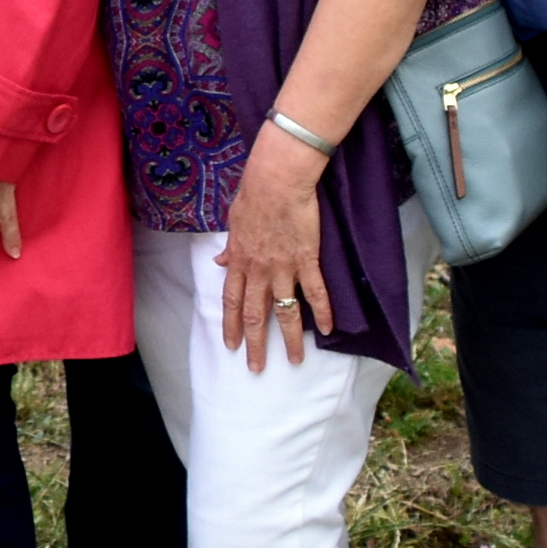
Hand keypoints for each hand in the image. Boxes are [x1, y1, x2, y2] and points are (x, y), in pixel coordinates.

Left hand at [219, 125, 335, 369]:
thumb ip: (230, 248)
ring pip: (285, 311)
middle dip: (255, 344)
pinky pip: (315, 292)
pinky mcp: (307, 260)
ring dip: (289, 339)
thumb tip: (219, 263)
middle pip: (255, 315)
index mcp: (239, 261)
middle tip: (256, 368)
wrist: (277, 180)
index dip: (231, 326)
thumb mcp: (233, 223)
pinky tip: (327, 330)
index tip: (231, 346)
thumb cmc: (254, 194)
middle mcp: (259, 270)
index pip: (231, 301)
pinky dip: (322, 312)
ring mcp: (283, 267)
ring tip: (295, 361)